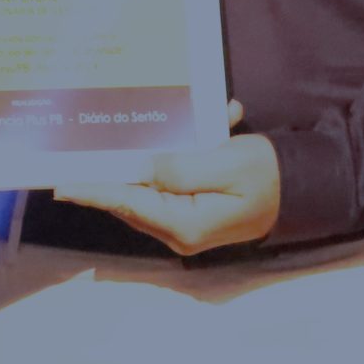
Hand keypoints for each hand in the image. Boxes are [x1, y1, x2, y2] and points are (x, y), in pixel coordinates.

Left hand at [52, 100, 280, 255]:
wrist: (303, 188)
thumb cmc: (267, 175)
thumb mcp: (227, 164)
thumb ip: (182, 168)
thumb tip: (144, 169)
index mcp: (185, 224)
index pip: (128, 203)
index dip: (93, 192)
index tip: (60, 186)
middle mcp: (179, 230)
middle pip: (130, 199)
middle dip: (108, 173)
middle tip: (76, 153)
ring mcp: (185, 223)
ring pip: (146, 189)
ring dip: (142, 160)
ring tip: (116, 138)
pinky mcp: (192, 211)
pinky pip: (168, 184)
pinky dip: (170, 159)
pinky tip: (183, 133)